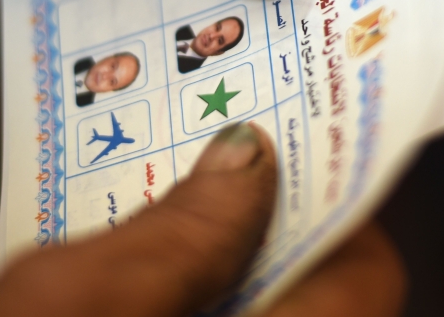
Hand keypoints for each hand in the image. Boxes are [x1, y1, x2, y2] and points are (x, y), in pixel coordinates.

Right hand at [0, 124, 405, 316]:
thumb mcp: (75, 302)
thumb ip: (180, 232)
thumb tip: (251, 157)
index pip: (368, 276)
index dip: (340, 204)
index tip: (294, 143)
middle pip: (320, 290)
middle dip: (276, 215)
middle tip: (226, 149)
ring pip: (264, 304)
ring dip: (231, 249)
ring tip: (176, 190)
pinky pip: (214, 316)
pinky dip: (195, 287)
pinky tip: (141, 257)